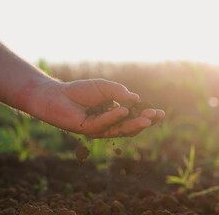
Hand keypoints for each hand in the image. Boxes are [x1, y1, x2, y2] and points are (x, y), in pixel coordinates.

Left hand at [20, 78, 164, 137]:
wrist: (57, 95)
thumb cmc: (80, 91)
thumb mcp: (104, 87)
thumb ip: (119, 92)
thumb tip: (136, 99)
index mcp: (114, 114)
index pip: (133, 117)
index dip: (146, 116)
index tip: (160, 112)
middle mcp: (109, 123)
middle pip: (130, 126)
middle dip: (144, 122)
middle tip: (156, 116)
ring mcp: (99, 129)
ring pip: (120, 129)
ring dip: (134, 124)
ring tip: (147, 118)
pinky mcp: (89, 130)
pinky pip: (104, 124)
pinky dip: (114, 117)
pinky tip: (123, 110)